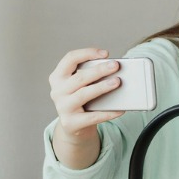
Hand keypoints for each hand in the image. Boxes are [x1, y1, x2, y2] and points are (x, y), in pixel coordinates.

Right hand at [48, 48, 124, 167]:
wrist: (73, 125)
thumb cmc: (81, 99)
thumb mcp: (81, 85)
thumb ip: (91, 76)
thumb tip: (113, 70)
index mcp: (58, 76)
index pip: (70, 58)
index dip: (87, 53)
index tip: (105, 53)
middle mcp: (57, 91)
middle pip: (80, 77)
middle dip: (99, 70)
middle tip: (115, 66)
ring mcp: (62, 107)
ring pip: (84, 94)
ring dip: (102, 87)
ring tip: (117, 82)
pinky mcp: (70, 123)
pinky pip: (92, 117)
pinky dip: (108, 113)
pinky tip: (120, 109)